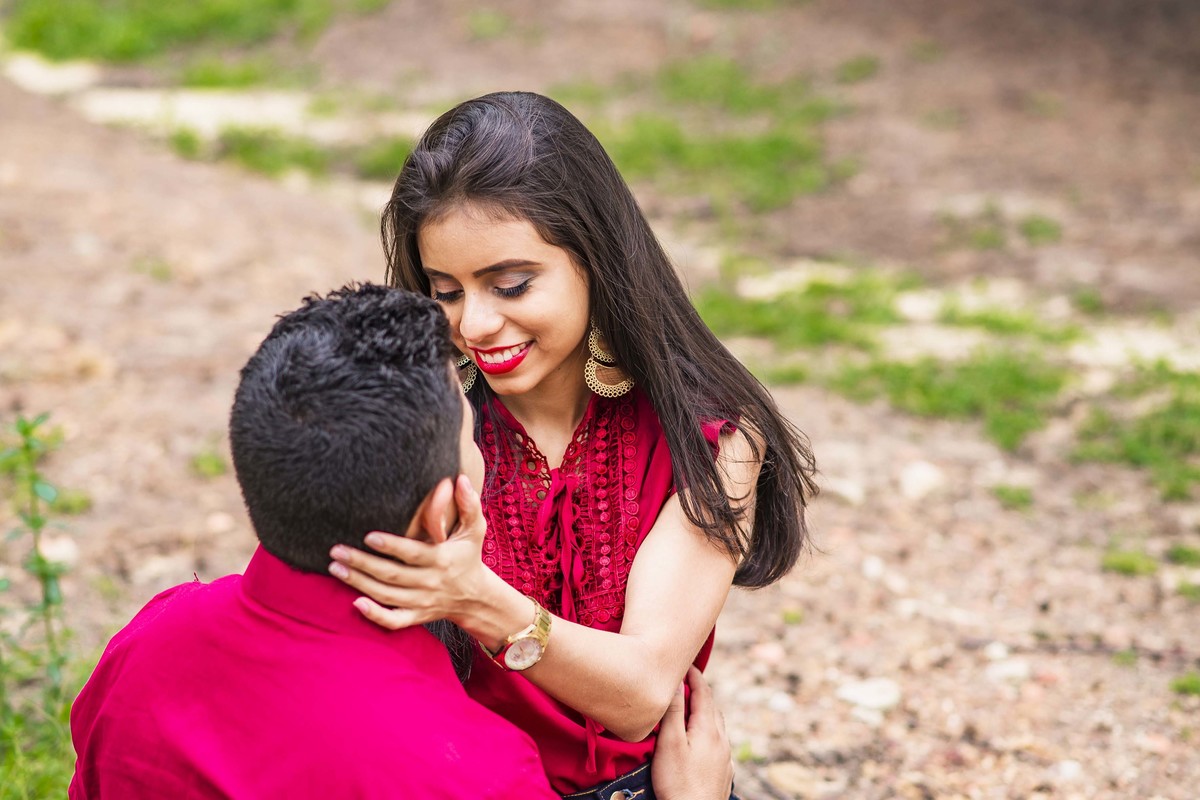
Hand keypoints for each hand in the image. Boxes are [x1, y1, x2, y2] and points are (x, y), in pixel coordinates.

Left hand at [328, 475, 489, 629]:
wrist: (475, 597)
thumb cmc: (468, 556)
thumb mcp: (474, 530)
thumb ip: (469, 504)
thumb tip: (460, 479)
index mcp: (442, 560)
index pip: (413, 554)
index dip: (391, 546)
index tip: (368, 536)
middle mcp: (430, 583)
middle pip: (392, 575)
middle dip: (362, 563)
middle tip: (336, 550)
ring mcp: (422, 602)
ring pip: (386, 595)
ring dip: (358, 583)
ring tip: (335, 568)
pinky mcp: (416, 617)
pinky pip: (394, 621)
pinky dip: (375, 615)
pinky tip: (355, 603)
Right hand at [651, 666, 733, 799]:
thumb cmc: (678, 782)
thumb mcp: (670, 743)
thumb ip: (674, 712)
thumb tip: (676, 683)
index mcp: (709, 729)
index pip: (704, 692)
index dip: (695, 676)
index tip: (684, 664)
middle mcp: (722, 740)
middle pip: (713, 707)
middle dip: (700, 691)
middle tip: (685, 682)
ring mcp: (725, 757)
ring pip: (717, 725)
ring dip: (705, 712)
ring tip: (691, 707)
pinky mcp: (724, 771)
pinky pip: (718, 743)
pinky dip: (709, 731)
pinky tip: (700, 739)